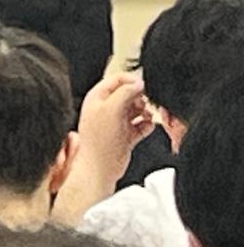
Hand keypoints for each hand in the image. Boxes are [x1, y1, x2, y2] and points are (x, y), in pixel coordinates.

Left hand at [54, 70, 152, 222]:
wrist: (100, 168)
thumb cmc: (99, 141)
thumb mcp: (112, 109)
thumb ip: (125, 93)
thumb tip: (138, 83)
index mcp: (98, 98)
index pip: (116, 79)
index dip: (132, 80)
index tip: (145, 86)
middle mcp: (106, 108)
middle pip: (129, 93)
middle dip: (141, 97)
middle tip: (145, 104)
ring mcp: (116, 122)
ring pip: (136, 109)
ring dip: (145, 111)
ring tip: (147, 116)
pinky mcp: (126, 135)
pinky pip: (141, 125)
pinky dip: (146, 125)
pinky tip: (147, 127)